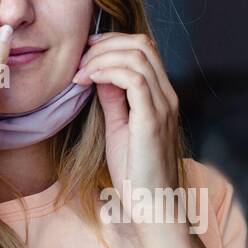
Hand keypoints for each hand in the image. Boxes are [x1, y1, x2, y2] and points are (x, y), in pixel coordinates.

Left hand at [72, 32, 180, 219]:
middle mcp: (168, 97)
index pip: (144, 49)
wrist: (153, 205)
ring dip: (102, 57)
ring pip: (138, 55)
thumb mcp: (119, 129)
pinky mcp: (153, 120)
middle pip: (142, 44)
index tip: (85, 54)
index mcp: (162, 97)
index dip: (112, 43)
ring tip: (80, 73)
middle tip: (79, 61)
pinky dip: (107, 71)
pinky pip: (134, 78)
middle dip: (105, 44)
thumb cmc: (136, 174)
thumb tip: (101, 73)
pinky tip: (88, 81)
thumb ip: (114, 99)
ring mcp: (163, 107)